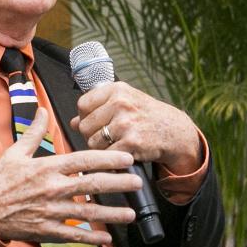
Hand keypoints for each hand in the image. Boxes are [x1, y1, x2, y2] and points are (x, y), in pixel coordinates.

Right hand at [0, 107, 141, 244]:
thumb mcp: (15, 152)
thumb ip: (34, 132)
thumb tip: (41, 109)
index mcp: (46, 168)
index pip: (83, 161)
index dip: (107, 159)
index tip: (126, 157)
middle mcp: (51, 189)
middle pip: (92, 185)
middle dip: (118, 183)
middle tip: (138, 182)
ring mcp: (50, 211)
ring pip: (87, 213)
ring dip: (111, 214)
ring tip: (131, 214)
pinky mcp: (45, 230)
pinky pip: (73, 235)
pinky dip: (91, 238)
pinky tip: (107, 238)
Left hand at [73, 82, 202, 173]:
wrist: (174, 131)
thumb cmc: (146, 115)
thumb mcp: (125, 102)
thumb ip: (98, 108)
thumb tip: (72, 122)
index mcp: (117, 90)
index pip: (82, 105)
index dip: (84, 117)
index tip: (95, 122)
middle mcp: (120, 103)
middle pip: (84, 126)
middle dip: (91, 135)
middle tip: (107, 136)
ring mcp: (126, 123)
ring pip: (92, 142)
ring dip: (101, 148)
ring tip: (116, 143)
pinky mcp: (131, 142)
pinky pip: (106, 154)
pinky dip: (111, 157)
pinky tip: (122, 151)